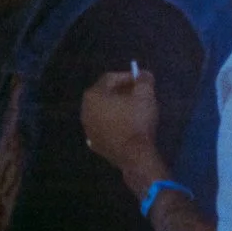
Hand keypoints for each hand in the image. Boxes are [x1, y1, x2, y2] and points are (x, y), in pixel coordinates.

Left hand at [81, 67, 163, 182]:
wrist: (135, 155)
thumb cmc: (137, 121)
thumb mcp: (145, 95)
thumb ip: (144, 80)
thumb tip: (144, 75)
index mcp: (93, 95)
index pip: (110, 78)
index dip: (128, 76)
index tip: (142, 81)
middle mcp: (85, 110)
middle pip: (105, 94)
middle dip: (122, 91)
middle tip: (139, 94)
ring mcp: (88, 128)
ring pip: (104, 111)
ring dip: (118, 107)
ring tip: (134, 109)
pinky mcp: (94, 143)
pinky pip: (104, 126)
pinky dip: (114, 123)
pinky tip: (127, 125)